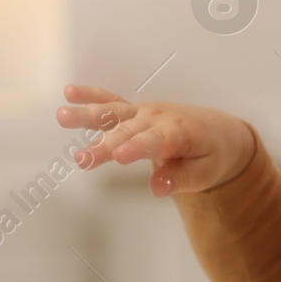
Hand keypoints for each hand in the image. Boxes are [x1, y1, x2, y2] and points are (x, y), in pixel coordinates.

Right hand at [56, 84, 254, 198]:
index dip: (135, 149)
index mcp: (179, 133)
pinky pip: (112, 101)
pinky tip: (70, 93)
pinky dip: (91, 95)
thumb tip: (158, 189)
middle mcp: (158, 118)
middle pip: (127, 132)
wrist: (218, 131)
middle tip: (81, 159)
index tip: (118, 156)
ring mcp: (144, 112)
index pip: (153, 142)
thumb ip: (181, 179)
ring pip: (114, 112)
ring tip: (62, 115)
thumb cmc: (212, 154)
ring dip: (88, 114)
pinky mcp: (135, 111)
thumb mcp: (206, 173)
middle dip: (103, 145)